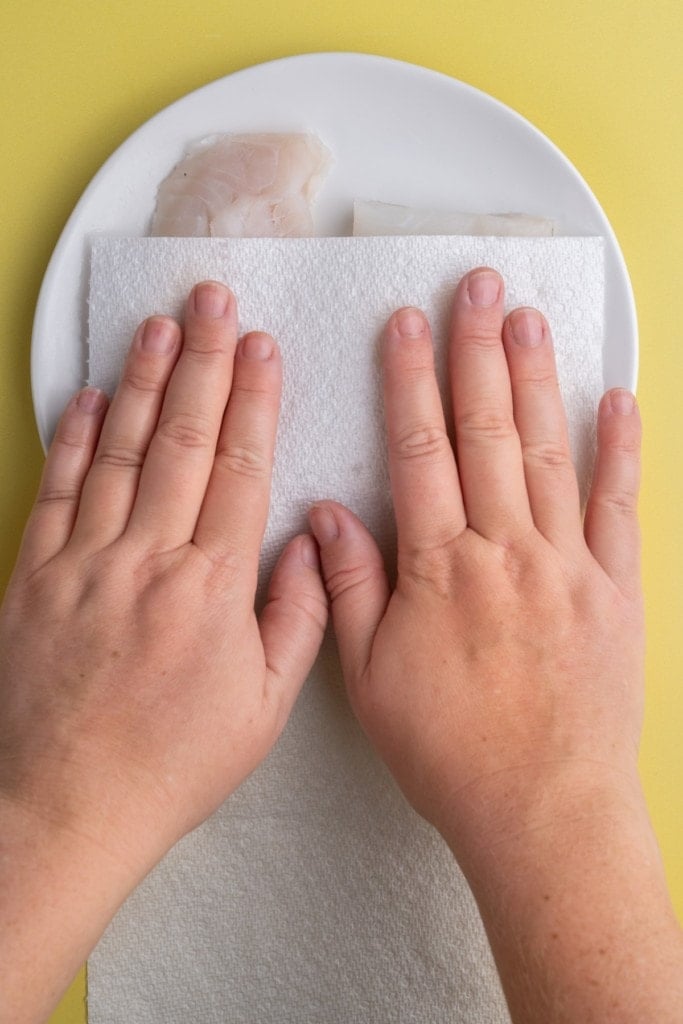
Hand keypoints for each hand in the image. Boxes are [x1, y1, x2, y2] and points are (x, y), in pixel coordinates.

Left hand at [0, 281, 325, 869]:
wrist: (62, 806)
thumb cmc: (169, 763)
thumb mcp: (262, 708)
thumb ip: (295, 619)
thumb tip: (309, 545)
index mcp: (212, 589)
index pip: (242, 470)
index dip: (256, 401)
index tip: (263, 349)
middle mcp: (149, 560)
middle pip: (185, 441)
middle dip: (205, 362)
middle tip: (213, 299)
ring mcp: (86, 563)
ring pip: (121, 451)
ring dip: (145, 382)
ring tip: (161, 324)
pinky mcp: (36, 576)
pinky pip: (58, 490)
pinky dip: (76, 437)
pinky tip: (93, 396)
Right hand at [310, 267, 643, 856]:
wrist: (544, 811)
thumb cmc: (451, 752)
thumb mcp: (371, 679)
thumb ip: (349, 588)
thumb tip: (328, 514)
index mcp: (441, 568)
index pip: (420, 451)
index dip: (410, 381)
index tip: (406, 325)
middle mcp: (505, 551)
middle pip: (488, 431)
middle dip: (477, 351)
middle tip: (477, 285)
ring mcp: (567, 565)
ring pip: (550, 452)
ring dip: (539, 379)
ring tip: (530, 317)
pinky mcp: (615, 590)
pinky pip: (619, 507)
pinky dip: (621, 451)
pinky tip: (619, 400)